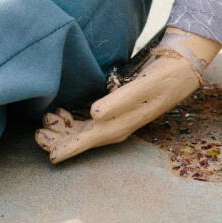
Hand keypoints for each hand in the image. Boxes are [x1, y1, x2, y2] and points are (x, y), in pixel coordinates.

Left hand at [36, 32, 217, 163]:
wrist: (182, 66)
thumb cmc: (164, 76)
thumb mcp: (143, 86)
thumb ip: (118, 100)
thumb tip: (93, 116)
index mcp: (123, 123)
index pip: (90, 140)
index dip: (70, 148)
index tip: (51, 156)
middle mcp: (118, 124)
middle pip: (84, 138)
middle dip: (61, 138)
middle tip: (38, 134)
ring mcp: (118, 117)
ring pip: (85, 130)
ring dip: (65, 129)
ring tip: (46, 122)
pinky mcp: (118, 108)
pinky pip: (91, 120)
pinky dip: (75, 119)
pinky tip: (63, 112)